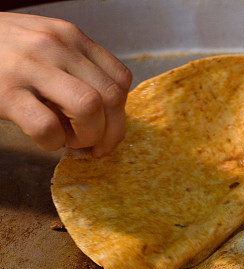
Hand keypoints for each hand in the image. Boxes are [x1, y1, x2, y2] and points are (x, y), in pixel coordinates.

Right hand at [0, 13, 131, 155]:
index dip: (120, 112)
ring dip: (87, 136)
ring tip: (70, 140)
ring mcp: (29, 67)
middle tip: (94, 146)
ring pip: (88, 108)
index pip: (120, 79)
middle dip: (110, 132)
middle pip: (111, 97)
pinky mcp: (5, 92)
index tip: (107, 127)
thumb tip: (107, 119)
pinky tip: (44, 139)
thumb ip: (76, 69)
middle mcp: (55, 46)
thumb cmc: (2, 52)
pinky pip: (47, 126)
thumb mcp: (44, 45)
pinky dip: (53, 143)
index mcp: (70, 36)